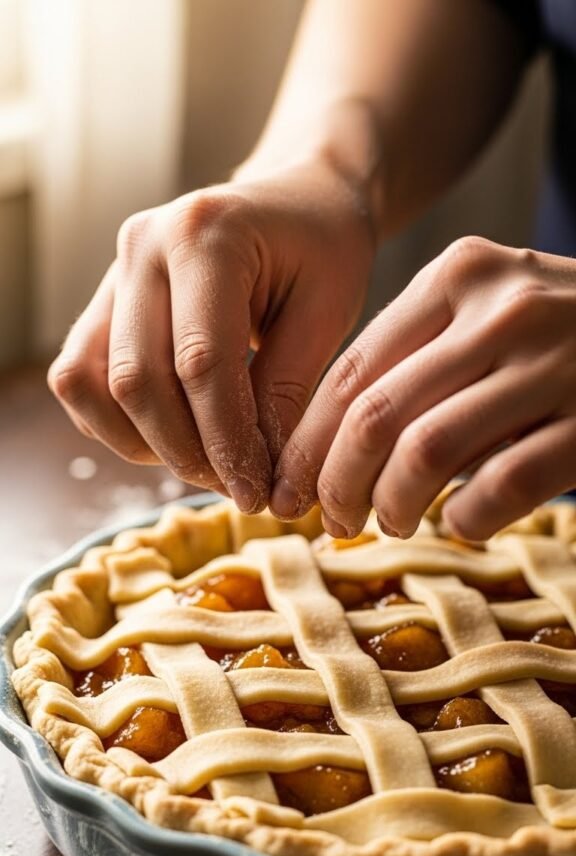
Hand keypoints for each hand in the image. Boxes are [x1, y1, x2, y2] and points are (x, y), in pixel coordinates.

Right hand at [48, 161, 375, 512]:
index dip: (227, 440)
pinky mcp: (103, 302)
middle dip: (188, 452)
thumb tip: (261, 476)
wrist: (296, 199)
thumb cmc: (322, 250)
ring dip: (145, 444)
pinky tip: (175, 437)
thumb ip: (288, 390)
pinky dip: (118, 424)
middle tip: (238, 487)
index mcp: (205, 235)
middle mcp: (143, 248)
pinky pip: (81, 380)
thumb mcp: (330, 312)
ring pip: (93, 385)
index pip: (201, 362)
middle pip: (139, 381)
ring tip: (207, 463)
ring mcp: (113, 272)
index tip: (256, 491)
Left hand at [271, 237, 575, 538]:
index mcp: (461, 274)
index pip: (353, 368)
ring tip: (389, 522)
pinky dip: (466, 518)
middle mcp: (503, 308)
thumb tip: (326, 451)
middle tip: (332, 520)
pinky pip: (500, 486)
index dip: (309, 440)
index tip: (291, 485)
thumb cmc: (560, 335)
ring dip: (390, 504)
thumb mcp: (489, 312)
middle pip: (375, 414)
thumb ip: (420, 359)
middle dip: (335, 482)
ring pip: (426, 451)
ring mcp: (554, 362)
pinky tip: (463, 522)